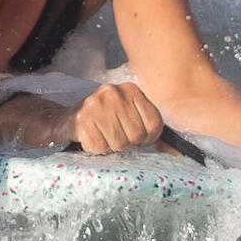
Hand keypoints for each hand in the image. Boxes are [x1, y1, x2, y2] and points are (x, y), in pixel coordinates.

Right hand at [0, 83, 167, 154]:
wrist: (61, 121)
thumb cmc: (101, 123)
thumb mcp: (126, 117)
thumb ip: (150, 129)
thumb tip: (179, 151)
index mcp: (130, 89)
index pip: (154, 125)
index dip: (146, 139)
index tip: (134, 139)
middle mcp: (113, 93)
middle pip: (137, 136)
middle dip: (126, 144)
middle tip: (112, 138)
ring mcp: (96, 105)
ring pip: (119, 144)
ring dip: (109, 148)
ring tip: (100, 137)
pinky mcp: (82, 121)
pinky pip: (100, 148)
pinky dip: (95, 150)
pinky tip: (89, 140)